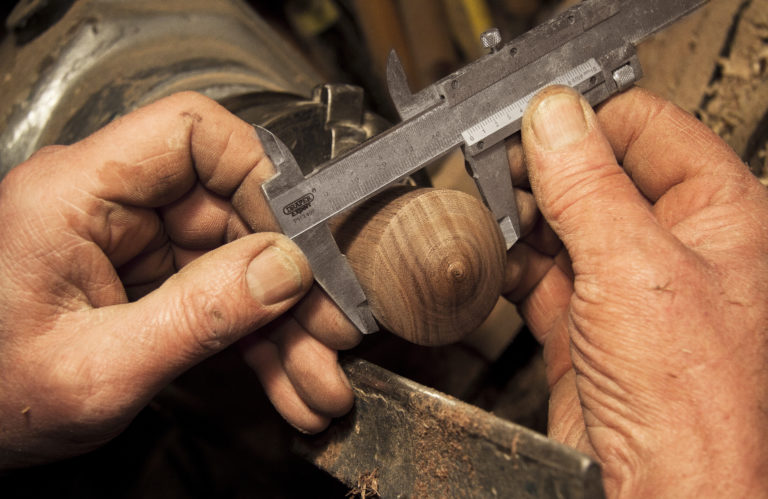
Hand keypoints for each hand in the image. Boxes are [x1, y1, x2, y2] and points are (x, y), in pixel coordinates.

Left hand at [0, 92, 358, 468]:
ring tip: (316, 376)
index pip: (189, 133)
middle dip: (289, 280)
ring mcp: (132, 246)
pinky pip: (220, 296)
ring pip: (236, 261)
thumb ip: (196, 318)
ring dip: (282, 322)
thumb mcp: (99, 369)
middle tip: (330, 330)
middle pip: (230, 211)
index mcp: (75, 194)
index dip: (258, 174)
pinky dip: (257, 339)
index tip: (302, 235)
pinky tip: (285, 378)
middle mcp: (108, 207)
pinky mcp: (147, 283)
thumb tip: (284, 270)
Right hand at [504, 86, 767, 496]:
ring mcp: (625, 285)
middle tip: (501, 166)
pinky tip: (495, 255)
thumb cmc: (686, 397)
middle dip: (545, 172)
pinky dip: (512, 262)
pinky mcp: (585, 324)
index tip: (535, 119)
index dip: (589, 120)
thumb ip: (587, 184)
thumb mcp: (631, 266)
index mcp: (718, 214)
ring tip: (491, 210)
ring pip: (563, 223)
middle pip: (597, 175)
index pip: (648, 129)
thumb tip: (554, 117)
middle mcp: (673, 245)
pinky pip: (540, 273)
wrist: (654, 487)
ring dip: (523, 217)